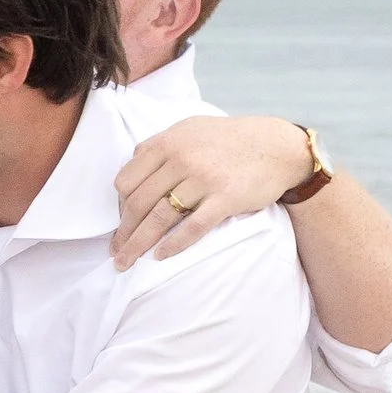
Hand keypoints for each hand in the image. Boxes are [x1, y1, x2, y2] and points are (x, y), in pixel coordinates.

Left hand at [112, 115, 310, 268]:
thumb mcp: (190, 129)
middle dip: (123, 232)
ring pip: (160, 217)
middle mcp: (182, 158)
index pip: (127, 180)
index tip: (119, 224)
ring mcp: (204, 179)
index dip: (118, 207)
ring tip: (126, 262)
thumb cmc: (229, 140)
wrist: (276, 146)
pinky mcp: (225, 199)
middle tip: (116, 252)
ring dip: (138, 244)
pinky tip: (160, 257)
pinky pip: (193, 227)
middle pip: (138, 202)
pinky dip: (174, 245)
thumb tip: (132, 164)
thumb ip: (160, 144)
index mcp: (168, 142)